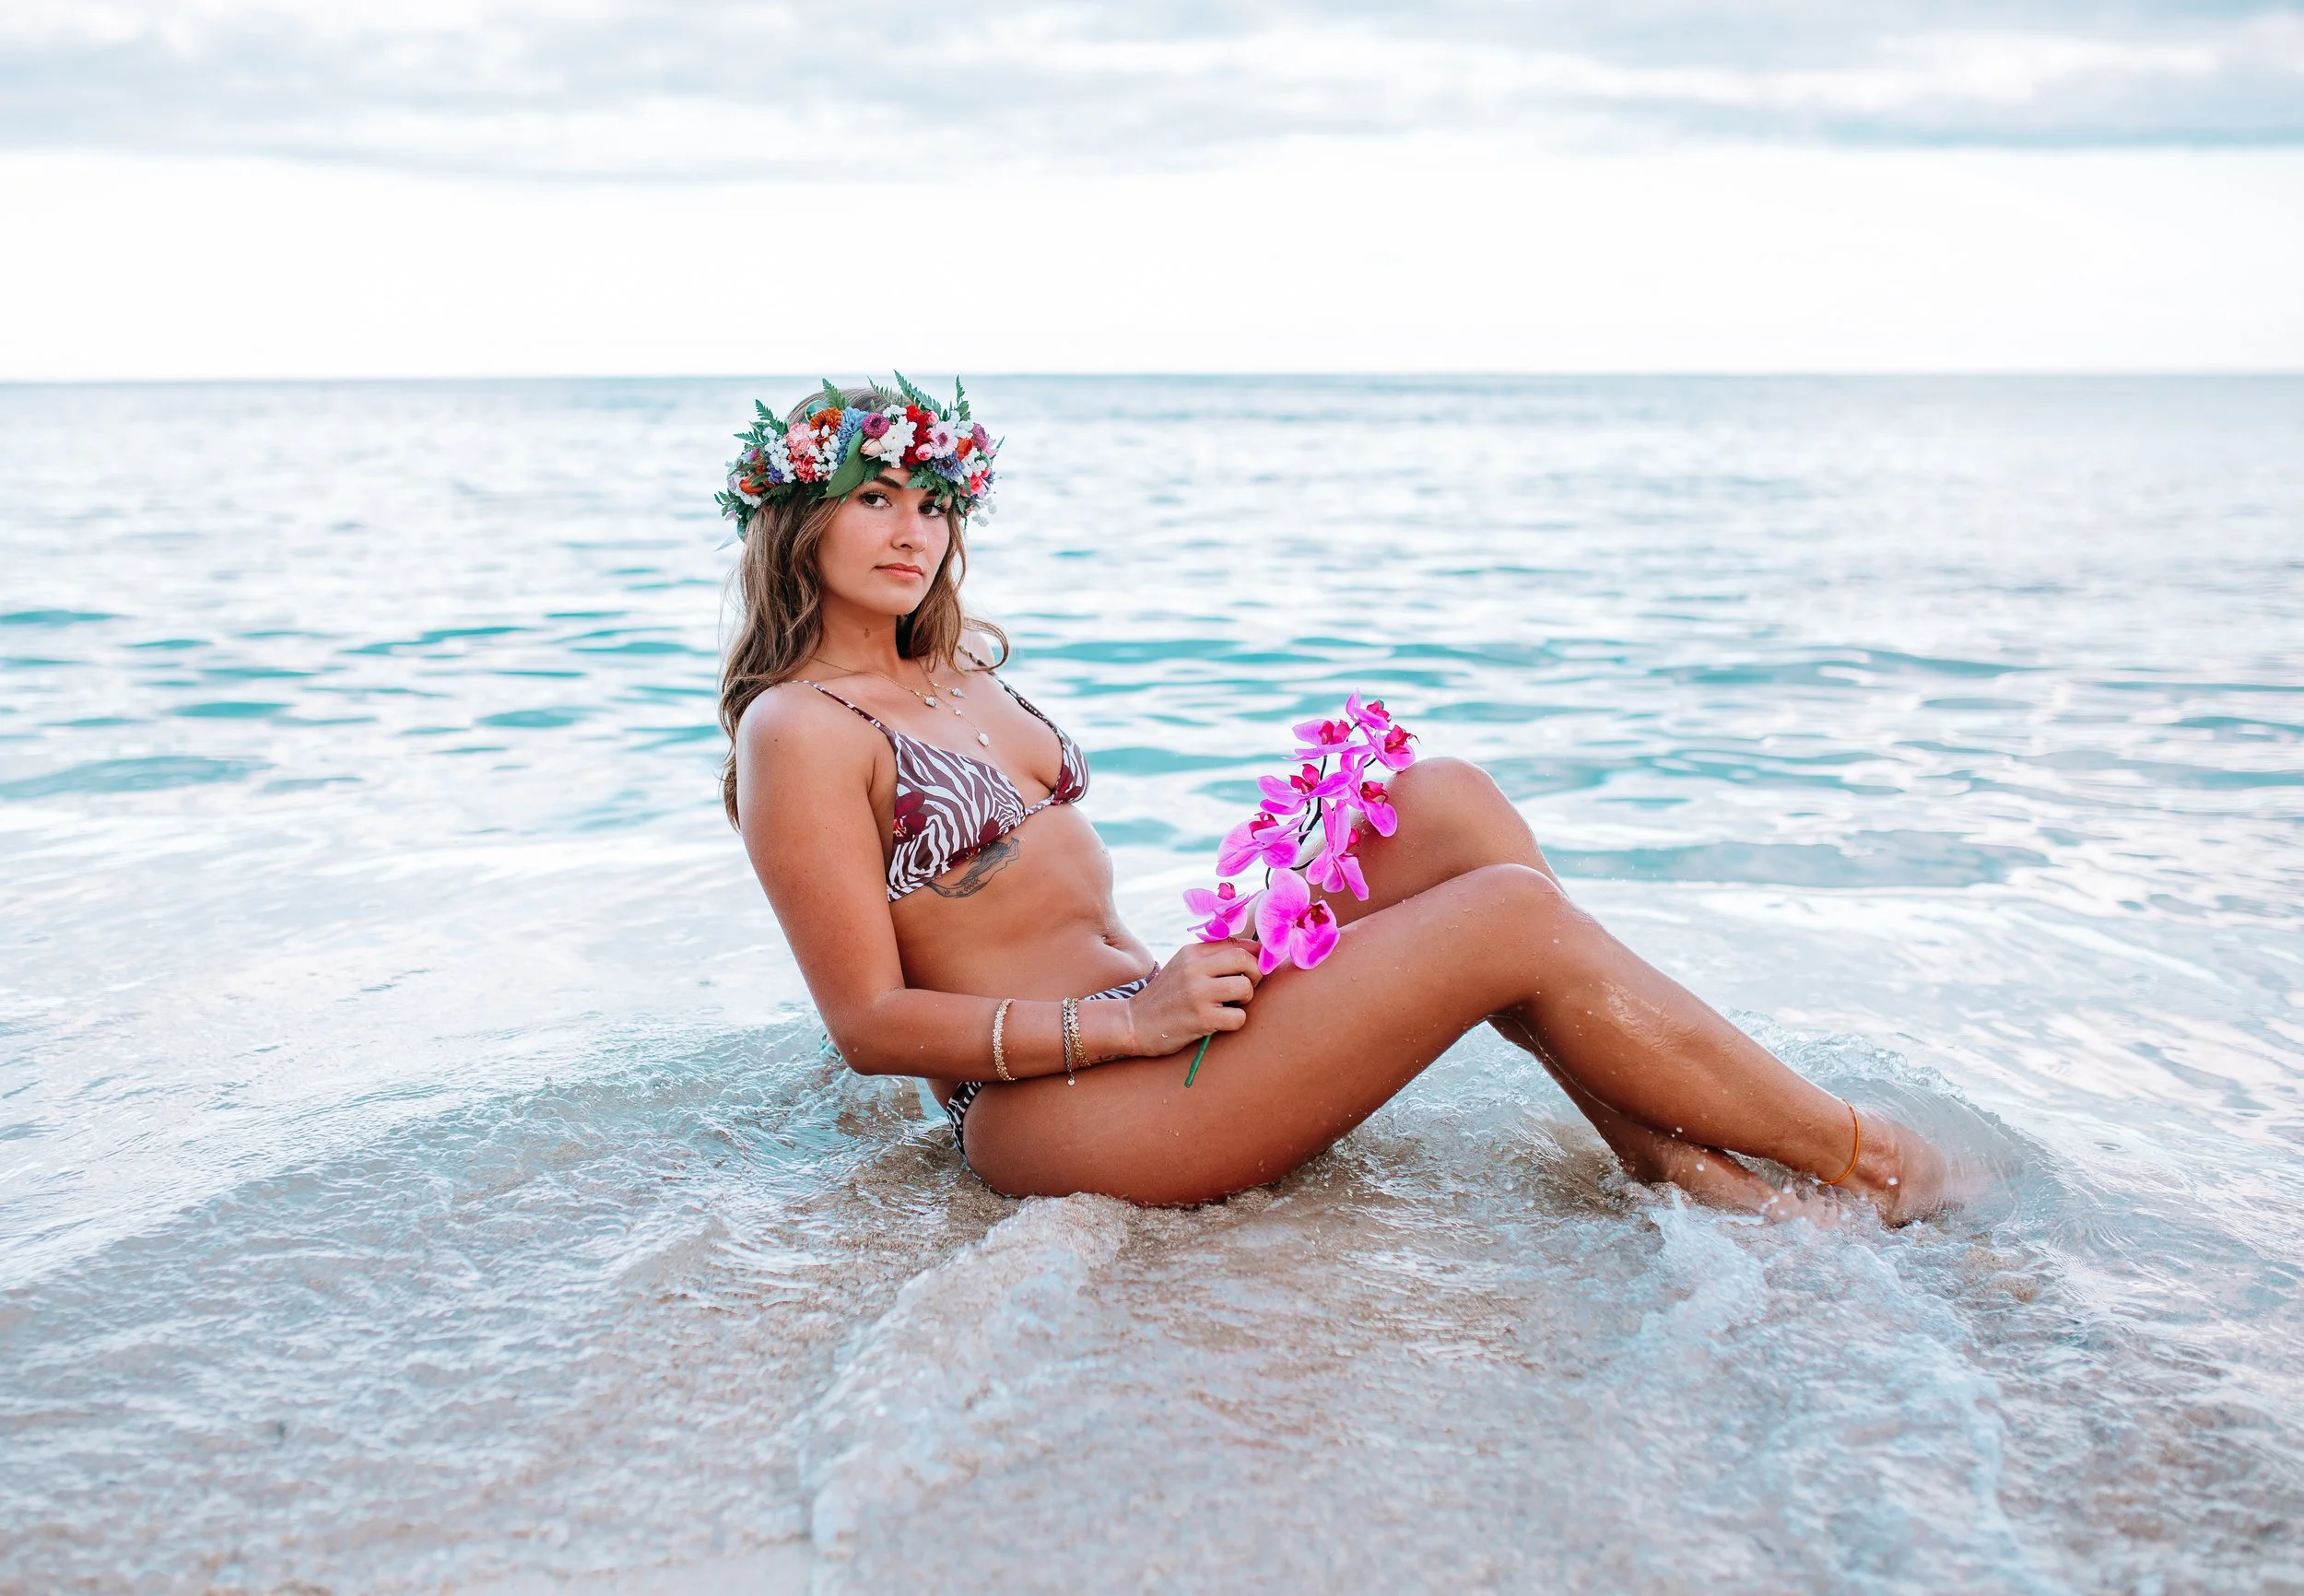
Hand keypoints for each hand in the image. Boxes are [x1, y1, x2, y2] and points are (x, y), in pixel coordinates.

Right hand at [1125, 939, 1262, 1056]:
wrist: (1133, 1023)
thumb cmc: (1165, 996)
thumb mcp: (1183, 967)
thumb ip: (1211, 957)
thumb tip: (1255, 952)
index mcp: (1192, 952)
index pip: (1236, 943)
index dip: (1255, 955)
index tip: (1257, 967)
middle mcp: (1194, 968)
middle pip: (1245, 960)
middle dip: (1256, 974)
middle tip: (1247, 987)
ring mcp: (1197, 993)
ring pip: (1245, 987)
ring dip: (1245, 999)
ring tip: (1230, 1005)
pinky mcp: (1201, 1018)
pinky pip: (1239, 1017)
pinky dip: (1235, 1021)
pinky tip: (1219, 1022)